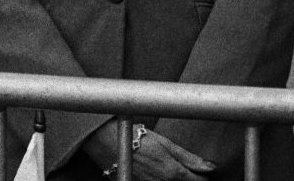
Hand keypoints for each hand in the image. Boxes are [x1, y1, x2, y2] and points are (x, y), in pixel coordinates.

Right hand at [83, 123, 213, 180]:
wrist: (103, 140)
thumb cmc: (132, 136)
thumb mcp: (163, 142)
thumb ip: (188, 157)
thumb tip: (211, 167)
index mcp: (173, 172)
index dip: (202, 175)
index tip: (202, 169)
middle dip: (189, 178)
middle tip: (187, 169)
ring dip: (173, 178)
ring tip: (165, 166)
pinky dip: (160, 179)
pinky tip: (154, 170)